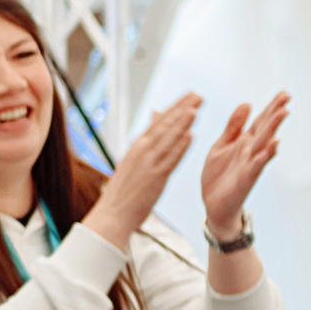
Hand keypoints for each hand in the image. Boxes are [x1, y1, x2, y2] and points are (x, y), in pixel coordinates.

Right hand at [81, 95, 202, 250]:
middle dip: (182, 108)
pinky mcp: (154, 178)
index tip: (190, 95)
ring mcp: (148, 163)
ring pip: (167, 139)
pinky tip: (190, 136)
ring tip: (196, 107)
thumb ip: (147, 138)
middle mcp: (141, 151)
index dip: (176, 107)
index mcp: (137, 146)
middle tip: (198, 94)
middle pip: (165, 125)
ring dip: (182, 122)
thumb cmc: (124, 190)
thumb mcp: (133, 159)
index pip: (159, 121)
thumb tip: (155, 115)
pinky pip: (168, 160)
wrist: (112, 215)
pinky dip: (179, 147)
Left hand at [200, 93, 288, 239]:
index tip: (284, 93)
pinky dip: (266, 154)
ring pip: (263, 143)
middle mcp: (250, 151)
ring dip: (273, 128)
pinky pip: (257, 164)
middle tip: (286, 97)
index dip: (271, 107)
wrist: (213, 206)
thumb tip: (247, 103)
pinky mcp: (246, 178)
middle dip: (275, 113)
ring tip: (283, 113)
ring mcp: (249, 164)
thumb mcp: (222, 145)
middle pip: (265, 128)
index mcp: (244, 142)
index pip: (260, 121)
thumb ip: (233, 126)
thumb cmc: (219, 177)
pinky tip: (274, 144)